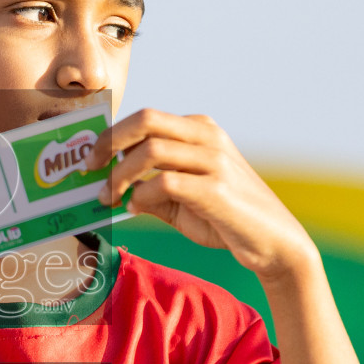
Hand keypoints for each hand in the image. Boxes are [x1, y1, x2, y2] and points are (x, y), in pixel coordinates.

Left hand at [87, 109, 317, 281]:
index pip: (146, 118)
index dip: (112, 135)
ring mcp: (214, 160)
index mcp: (200, 131)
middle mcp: (208, 137)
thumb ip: (152, 189)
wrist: (274, 244)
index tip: (91, 159)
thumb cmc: (226, 220)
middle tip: (89, 167)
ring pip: (150, 150)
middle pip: (145, 119)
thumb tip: (114, 188)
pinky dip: (141, 195)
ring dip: (120, 175)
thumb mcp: (183, 201)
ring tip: (108, 197)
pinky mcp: (217, 189)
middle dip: (109, 141)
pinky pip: (165, 182)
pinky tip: (134, 209)